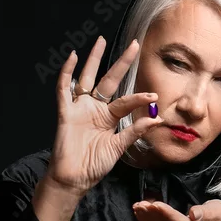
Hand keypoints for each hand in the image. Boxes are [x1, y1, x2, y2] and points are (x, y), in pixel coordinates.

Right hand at [46, 36, 166, 196]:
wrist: (74, 179)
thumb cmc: (94, 165)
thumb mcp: (118, 148)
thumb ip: (134, 132)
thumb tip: (156, 119)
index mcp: (108, 117)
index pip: (126, 100)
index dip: (139, 97)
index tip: (154, 95)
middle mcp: (94, 108)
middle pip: (109, 79)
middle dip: (121, 63)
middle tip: (134, 44)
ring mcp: (80, 108)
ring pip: (87, 78)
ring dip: (93, 59)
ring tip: (100, 41)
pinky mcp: (66, 112)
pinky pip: (64, 89)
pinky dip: (67, 73)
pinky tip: (73, 58)